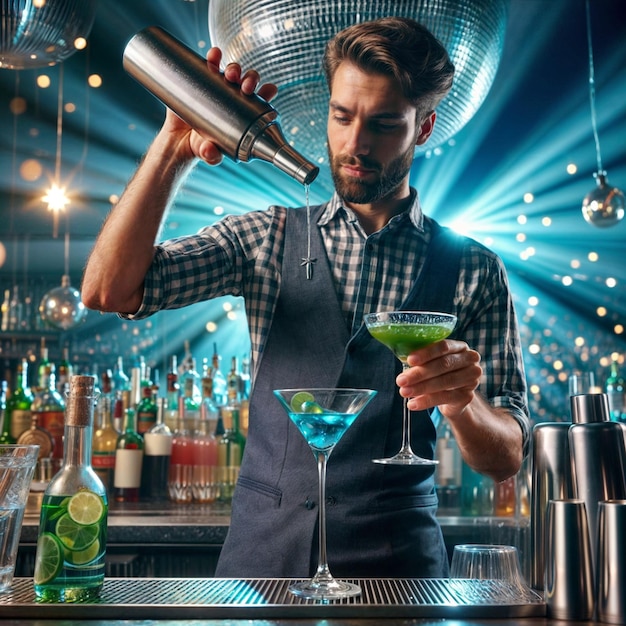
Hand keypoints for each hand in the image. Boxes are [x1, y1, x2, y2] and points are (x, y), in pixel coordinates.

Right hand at [162, 47, 277, 164]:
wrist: (177, 140)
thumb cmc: (200, 147)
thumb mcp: (208, 154)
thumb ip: (211, 156)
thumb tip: (209, 151)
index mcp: (243, 115)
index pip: (261, 100)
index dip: (267, 92)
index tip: (269, 89)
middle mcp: (234, 99)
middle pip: (248, 83)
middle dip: (250, 79)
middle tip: (245, 86)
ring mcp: (218, 88)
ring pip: (232, 72)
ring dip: (235, 68)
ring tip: (230, 73)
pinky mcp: (200, 79)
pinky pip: (210, 65)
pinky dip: (214, 57)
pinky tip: (214, 55)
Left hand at [396, 339, 481, 418]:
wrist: (453, 396)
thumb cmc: (439, 373)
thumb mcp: (430, 362)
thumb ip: (420, 359)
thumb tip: (402, 359)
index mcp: (459, 347)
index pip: (444, 347)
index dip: (426, 353)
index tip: (409, 360)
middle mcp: (469, 360)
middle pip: (444, 365)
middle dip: (420, 373)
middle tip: (401, 380)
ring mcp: (471, 378)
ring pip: (445, 382)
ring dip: (421, 388)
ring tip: (404, 392)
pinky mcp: (467, 396)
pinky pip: (445, 398)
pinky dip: (426, 401)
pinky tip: (412, 404)